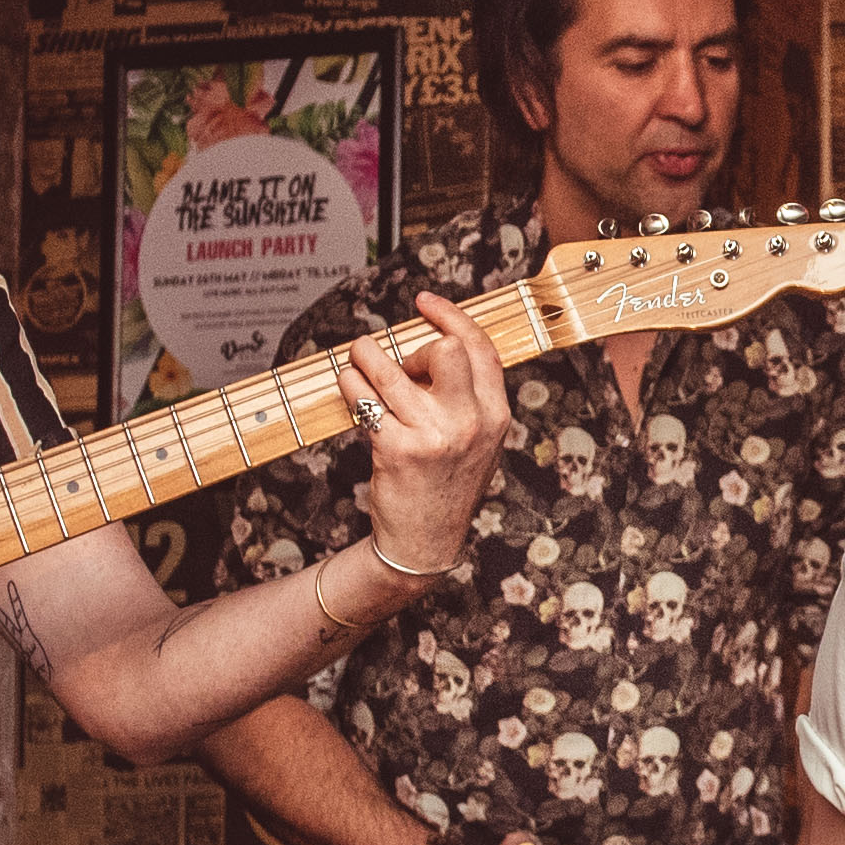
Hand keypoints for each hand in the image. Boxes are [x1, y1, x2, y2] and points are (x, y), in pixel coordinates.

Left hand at [338, 297, 510, 574]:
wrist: (426, 542)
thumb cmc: (446, 485)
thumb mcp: (478, 441)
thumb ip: (468, 398)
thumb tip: (434, 345)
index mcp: (496, 415)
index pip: (480, 348)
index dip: (451, 316)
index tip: (424, 301)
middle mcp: (471, 423)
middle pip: (444, 349)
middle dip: (413, 347)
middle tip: (400, 367)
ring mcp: (434, 436)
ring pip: (390, 370)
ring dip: (365, 357)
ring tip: (357, 361)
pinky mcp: (397, 450)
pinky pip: (364, 399)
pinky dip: (350, 385)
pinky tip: (349, 387)